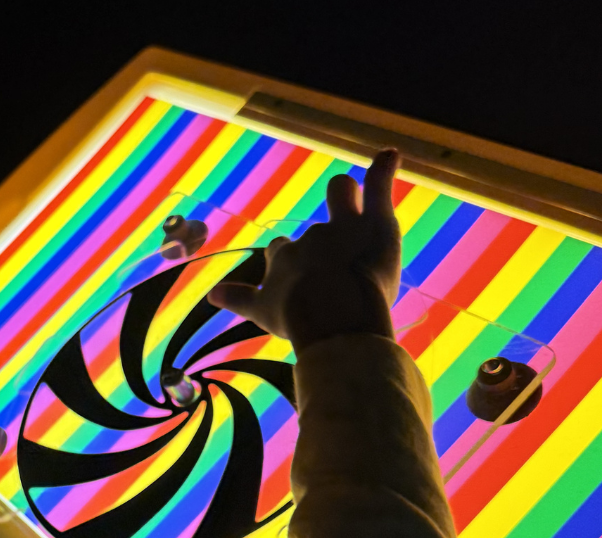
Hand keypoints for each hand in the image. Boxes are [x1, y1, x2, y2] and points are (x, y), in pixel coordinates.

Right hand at [207, 149, 402, 354]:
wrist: (331, 312)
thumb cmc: (298, 318)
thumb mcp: (262, 312)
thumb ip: (239, 299)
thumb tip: (211, 294)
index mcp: (283, 257)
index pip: (280, 250)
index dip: (288, 261)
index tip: (297, 283)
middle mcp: (309, 237)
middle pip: (311, 230)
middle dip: (320, 240)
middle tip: (333, 263)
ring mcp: (342, 227)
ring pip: (342, 198)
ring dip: (347, 203)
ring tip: (362, 234)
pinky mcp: (374, 222)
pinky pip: (377, 185)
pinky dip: (383, 168)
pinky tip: (390, 155)